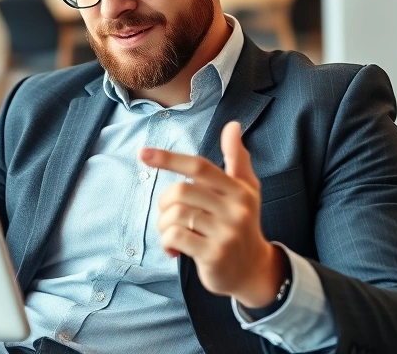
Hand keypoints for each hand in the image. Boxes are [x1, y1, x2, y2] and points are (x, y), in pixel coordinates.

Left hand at [142, 121, 283, 307]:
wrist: (253, 271)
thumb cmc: (242, 225)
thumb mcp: (246, 190)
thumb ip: (237, 158)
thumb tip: (232, 125)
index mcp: (239, 190)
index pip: (199, 167)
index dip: (170, 158)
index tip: (143, 153)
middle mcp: (235, 209)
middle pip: (181, 191)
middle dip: (164, 203)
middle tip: (169, 216)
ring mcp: (226, 233)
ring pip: (176, 215)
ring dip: (164, 225)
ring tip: (171, 234)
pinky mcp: (215, 256)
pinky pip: (176, 237)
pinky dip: (167, 242)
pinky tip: (174, 250)